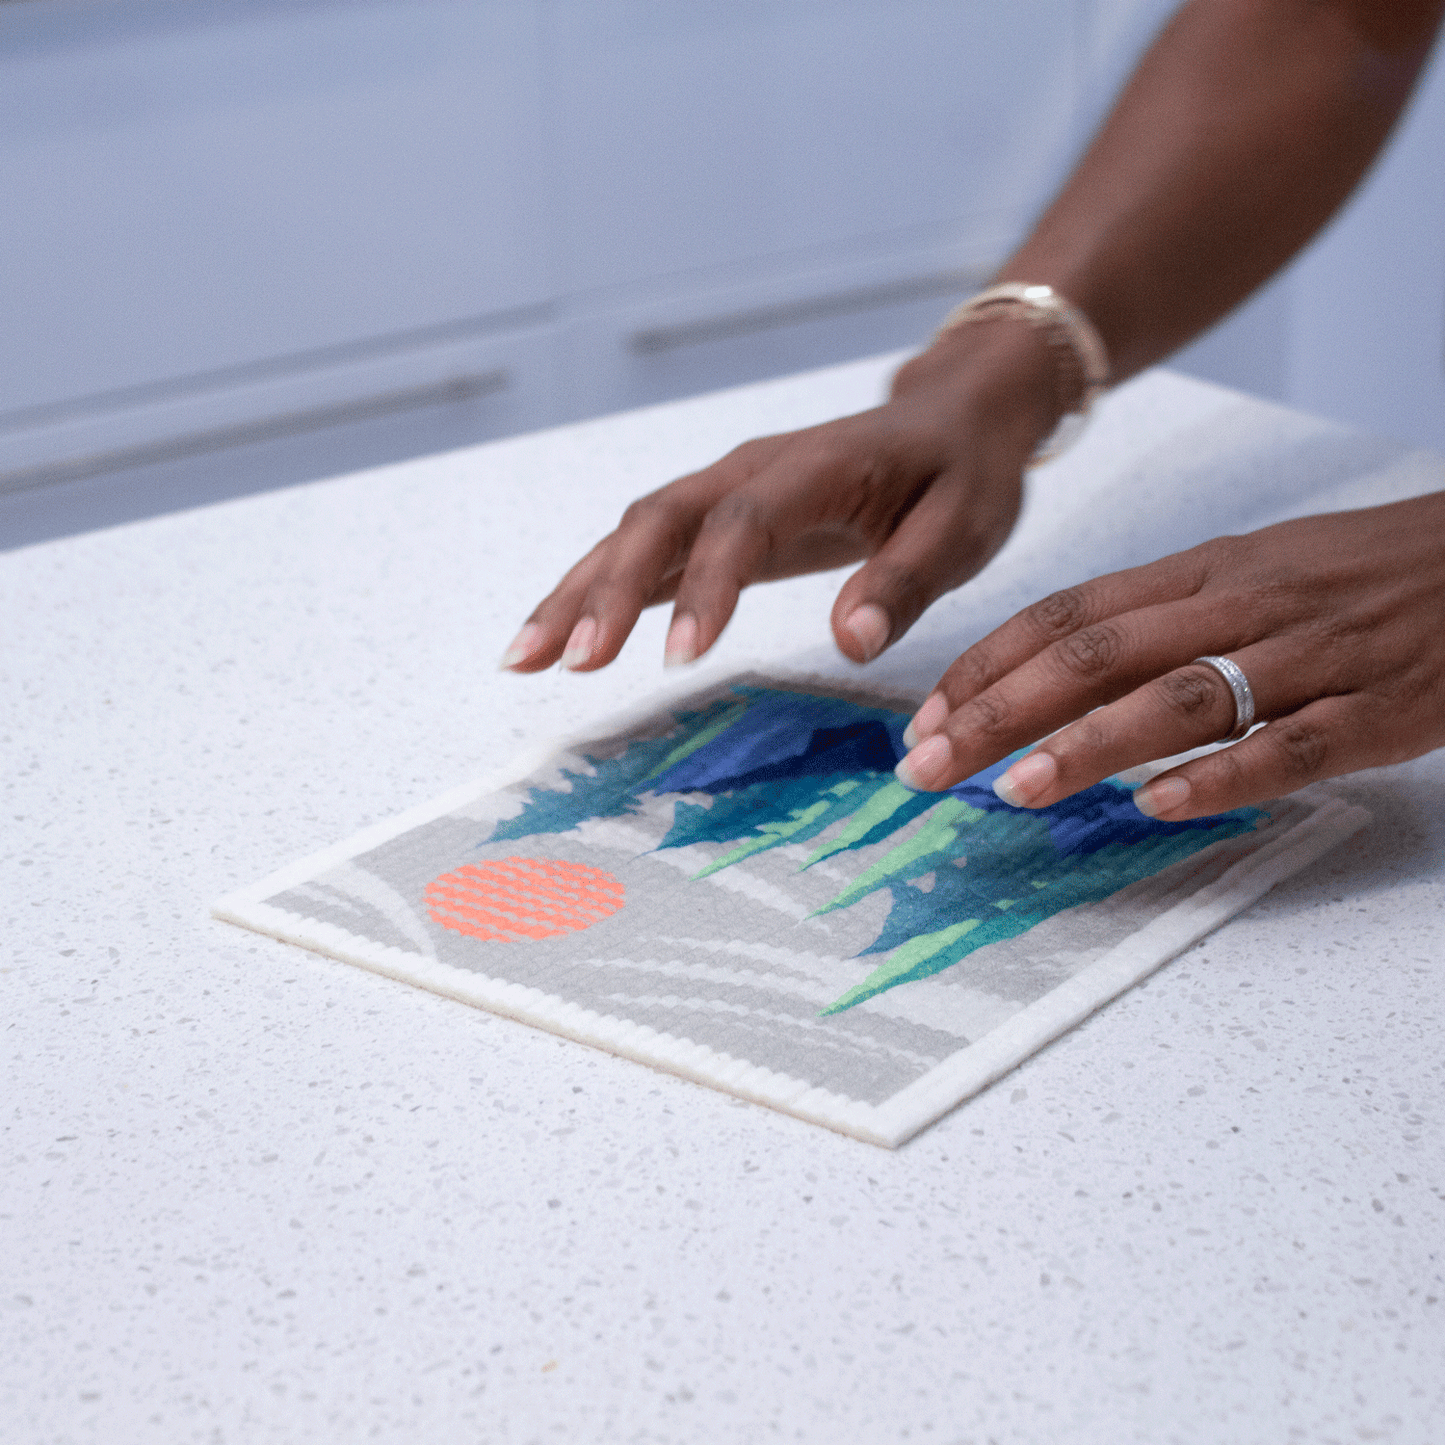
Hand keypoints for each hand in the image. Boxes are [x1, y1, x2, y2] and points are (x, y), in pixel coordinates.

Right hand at [499, 322, 1062, 672]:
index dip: (705, 587)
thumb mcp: (964, 525)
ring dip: (576, 594)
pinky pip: (644, 556)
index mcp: (811, 468)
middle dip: (604, 591)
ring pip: (632, 537)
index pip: (742, 523)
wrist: (949, 420)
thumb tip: (854, 643)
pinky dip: (595, 595)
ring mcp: (724, 494)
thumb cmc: (961, 473)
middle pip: (657, 522)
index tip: (681, 659)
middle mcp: (749, 472)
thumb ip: (908, 579)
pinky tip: (557, 642)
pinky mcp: (717, 522)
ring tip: (523, 660)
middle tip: (568, 664)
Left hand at [894, 492, 1444, 817]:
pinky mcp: (1375, 710)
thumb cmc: (1353, 575)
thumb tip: (1048, 675)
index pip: (1066, 616)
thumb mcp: (1244, 573)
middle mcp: (1240, 606)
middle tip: (931, 765)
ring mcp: (1309, 657)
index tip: (926, 718)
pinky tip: (1156, 805)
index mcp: (1201, 572)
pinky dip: (1219, 775)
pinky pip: (1289, 746)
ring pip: (1182, 696)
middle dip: (1000, 712)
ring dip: (1089, 745)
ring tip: (1019, 789)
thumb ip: (1153, 620)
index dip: (987, 667)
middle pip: (1098, 655)